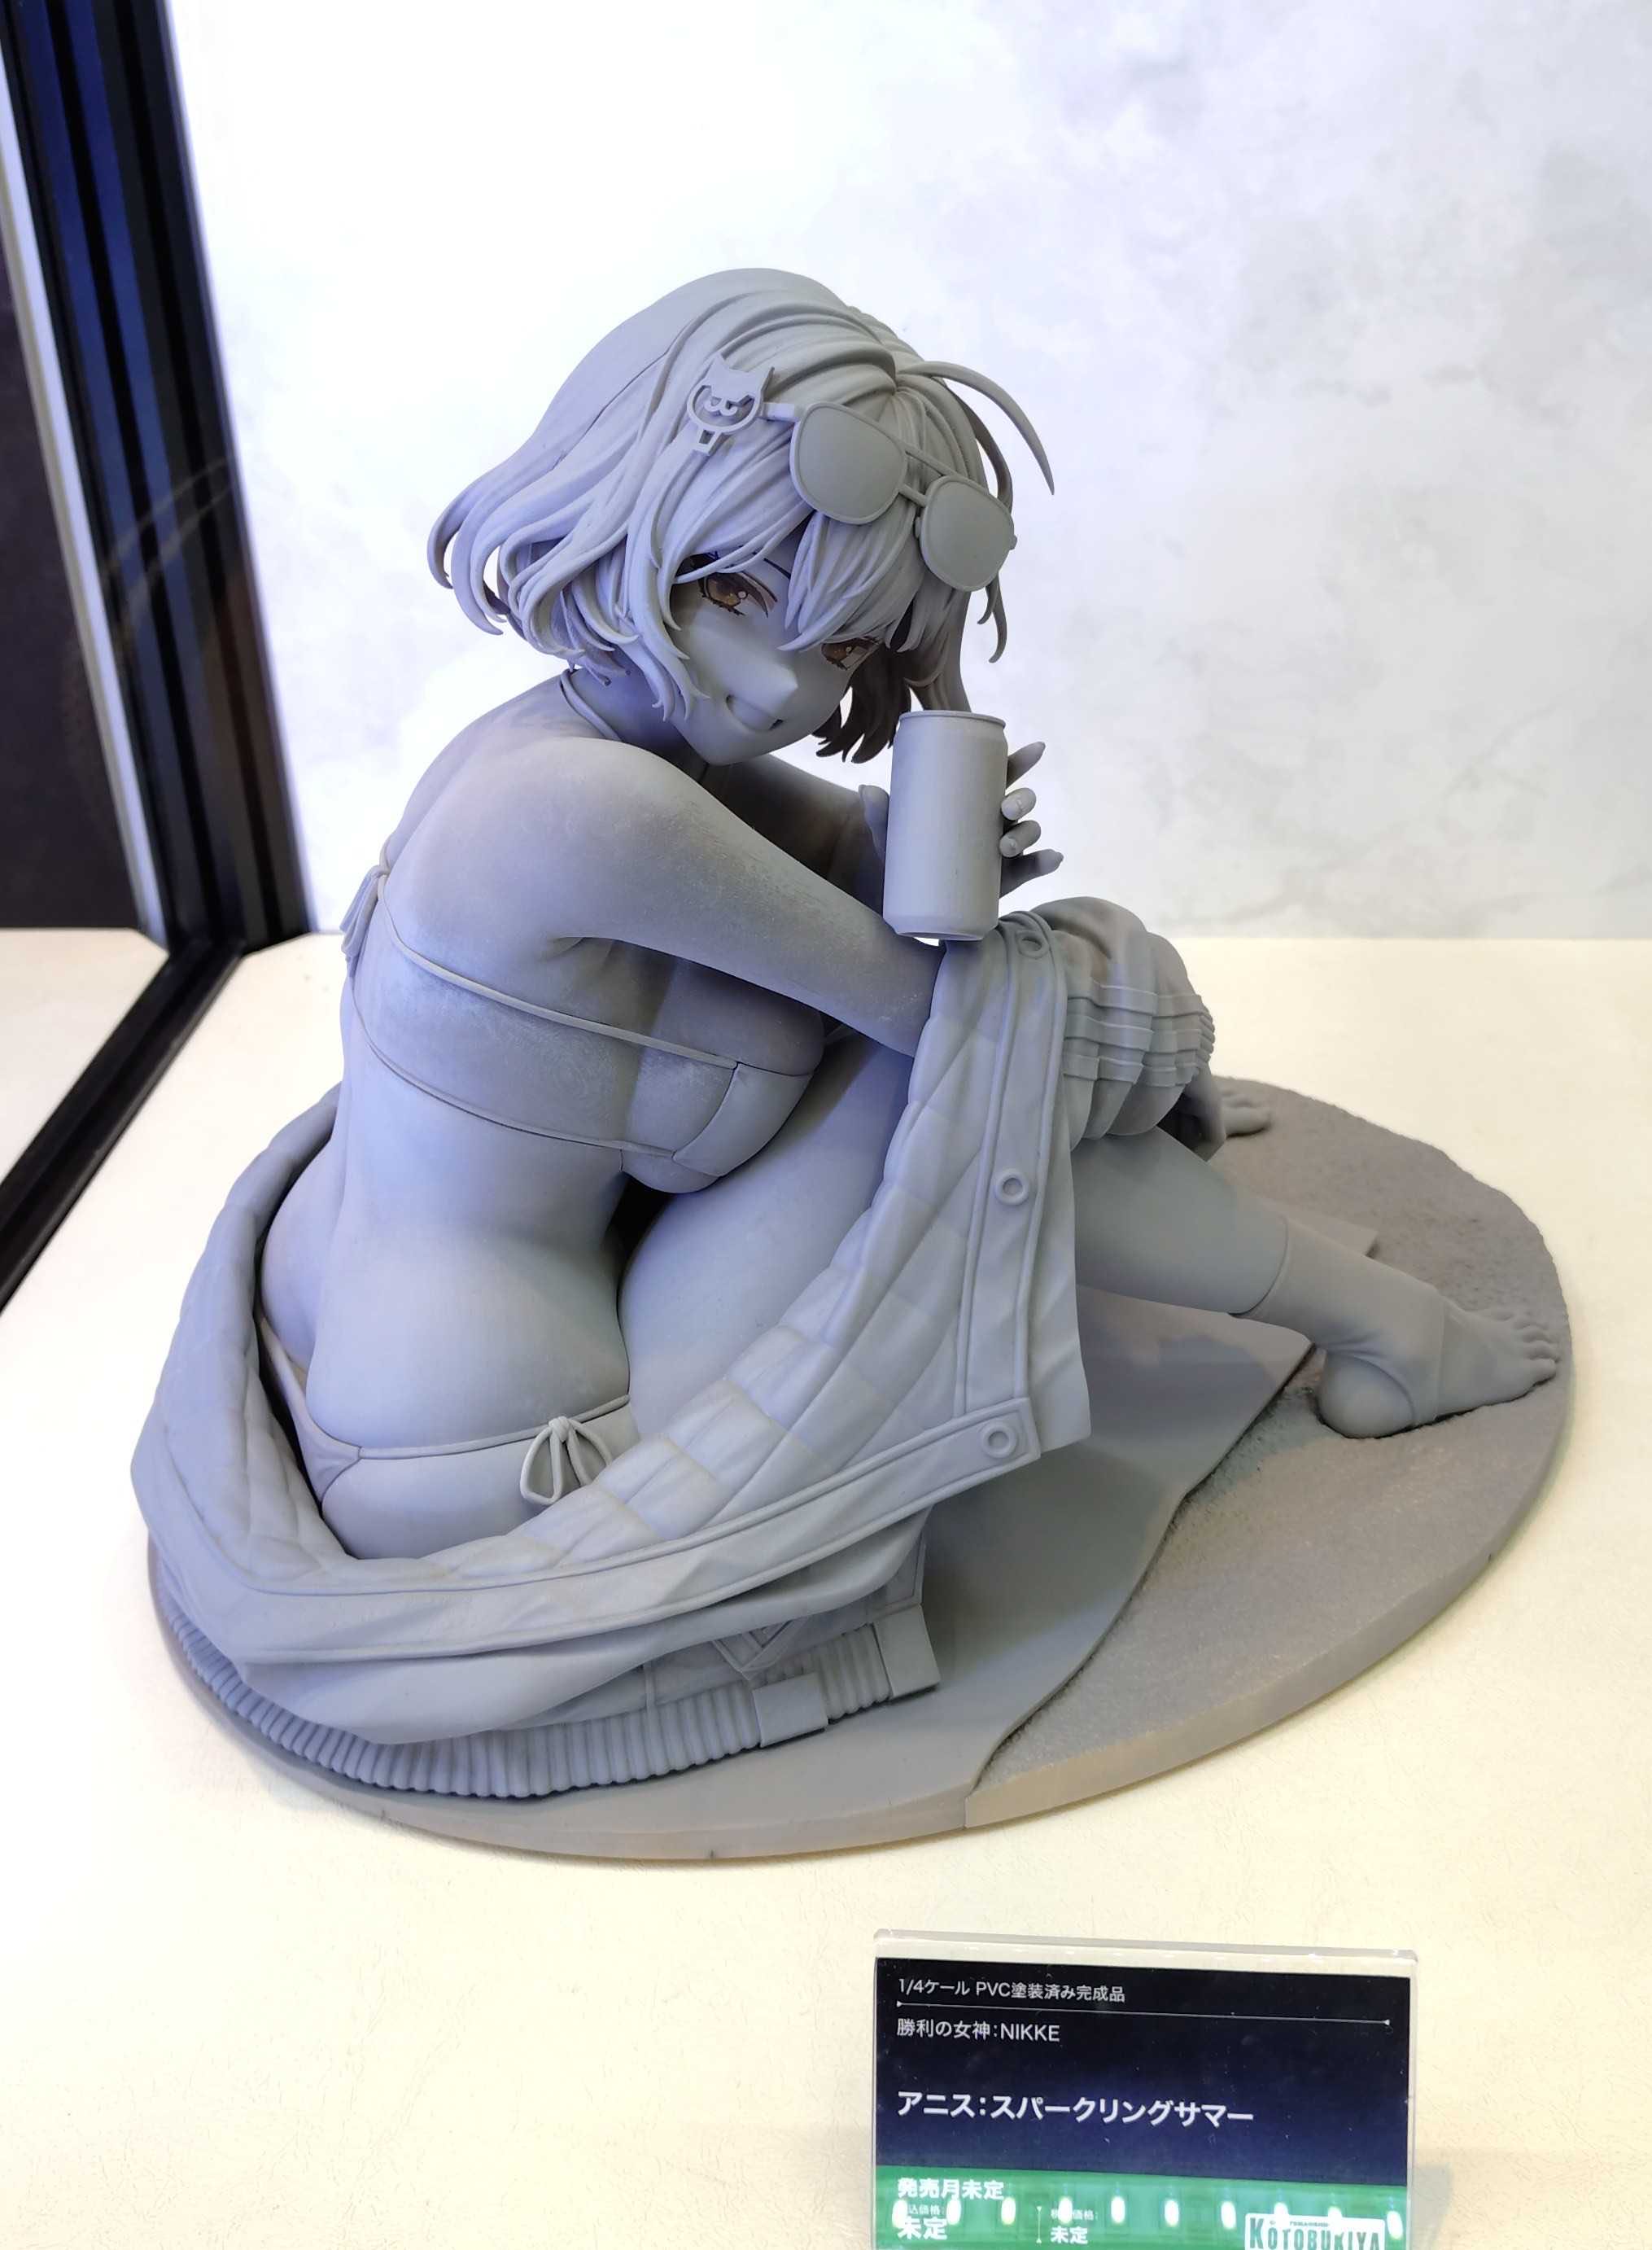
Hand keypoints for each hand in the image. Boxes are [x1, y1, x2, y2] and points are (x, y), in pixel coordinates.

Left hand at [855, 737, 1065, 906]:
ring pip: (1029, 832)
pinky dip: (1046, 861)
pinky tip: (1053, 858)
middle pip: (1022, 802)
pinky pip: (1033, 868)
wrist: (905, 899)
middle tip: (1004, 810)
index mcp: (973, 801)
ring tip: (1007, 847)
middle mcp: (994, 822)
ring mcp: (1003, 850)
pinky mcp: (1006, 878)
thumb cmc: (903, 856)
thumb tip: (867, 789)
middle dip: (1022, 801)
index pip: (1002, 775)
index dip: (1022, 760)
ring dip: (1028, 834)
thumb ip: (882, 814)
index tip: (1036, 748)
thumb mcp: (891, 835)